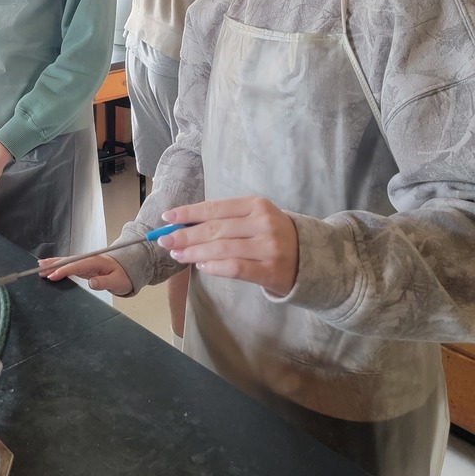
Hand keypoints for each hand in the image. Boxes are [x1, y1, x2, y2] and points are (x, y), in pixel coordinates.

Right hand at [39, 254, 133, 295]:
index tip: (52, 276)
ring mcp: (85, 262)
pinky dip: (58, 267)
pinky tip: (50, 269)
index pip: (76, 265)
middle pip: (68, 261)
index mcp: (95, 261)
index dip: (63, 270)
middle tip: (39, 269)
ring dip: (53, 264)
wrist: (127, 271)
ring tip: (40, 267)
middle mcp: (88, 259)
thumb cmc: (123, 276)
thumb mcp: (117, 282)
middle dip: (53, 264)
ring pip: (66, 262)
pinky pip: (69, 266)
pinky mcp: (84, 267)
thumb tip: (92, 283)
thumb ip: (105, 282)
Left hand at [157, 197, 299, 297]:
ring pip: (222, 248)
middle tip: (164, 240)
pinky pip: (235, 268)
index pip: (215, 207)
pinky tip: (200, 266)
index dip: (188, 213)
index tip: (167, 218)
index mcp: (256, 205)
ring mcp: (268, 247)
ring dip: (194, 252)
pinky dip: (214, 267)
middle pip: (215, 229)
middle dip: (185, 235)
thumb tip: (184, 226)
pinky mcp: (271, 270)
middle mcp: (263, 223)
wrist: (311, 258)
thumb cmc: (274, 235)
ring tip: (177, 254)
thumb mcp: (254, 219)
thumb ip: (225, 220)